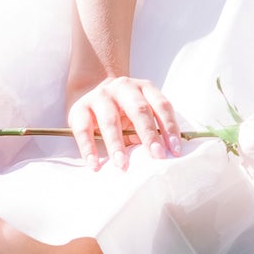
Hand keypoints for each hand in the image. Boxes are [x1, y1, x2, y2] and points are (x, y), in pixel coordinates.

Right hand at [66, 75, 181, 171]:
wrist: (93, 92)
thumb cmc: (124, 111)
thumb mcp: (140, 113)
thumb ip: (150, 128)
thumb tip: (161, 154)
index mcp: (144, 88)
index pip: (161, 105)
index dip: (170, 127)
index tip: (174, 150)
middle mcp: (123, 87)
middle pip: (139, 110)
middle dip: (149, 134)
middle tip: (156, 156)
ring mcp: (100, 96)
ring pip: (110, 120)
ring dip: (117, 144)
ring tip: (122, 165)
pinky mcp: (80, 109)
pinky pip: (83, 130)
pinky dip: (88, 148)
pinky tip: (94, 165)